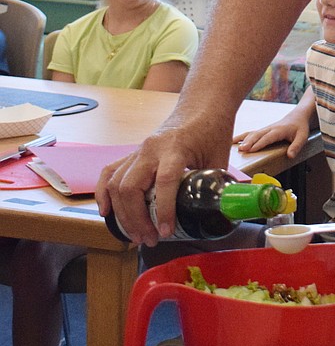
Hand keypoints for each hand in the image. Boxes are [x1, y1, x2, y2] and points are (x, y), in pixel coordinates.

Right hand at [95, 124, 230, 245]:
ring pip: (117, 183)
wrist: (201, 105)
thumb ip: (215, 186)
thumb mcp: (220, 158)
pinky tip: (106, 212)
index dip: (164, 210)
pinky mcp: (133, 153)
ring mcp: (139, 150)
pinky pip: (110, 172)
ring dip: (122, 213)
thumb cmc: (212, 129)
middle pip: (131, 186)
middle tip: (149, 239)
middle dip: (136, 219)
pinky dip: (104, 193)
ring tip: (136, 235)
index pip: (164, 182)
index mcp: (176, 148)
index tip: (165, 232)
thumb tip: (215, 215)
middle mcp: (152, 148)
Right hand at [233, 114, 309, 158]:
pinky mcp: (263, 130)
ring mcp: (265, 129)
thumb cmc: (300, 127)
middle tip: (241, 150)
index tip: (251, 149)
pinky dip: (242, 136)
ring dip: (243, 139)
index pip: (268, 137)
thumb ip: (296, 146)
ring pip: (252, 133)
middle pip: (257, 135)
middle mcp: (270, 128)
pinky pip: (251, 133)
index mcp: (279, 130)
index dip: (259, 143)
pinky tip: (233, 141)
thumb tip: (290, 156)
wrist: (298, 116)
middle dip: (249, 142)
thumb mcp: (302, 137)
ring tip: (234, 146)